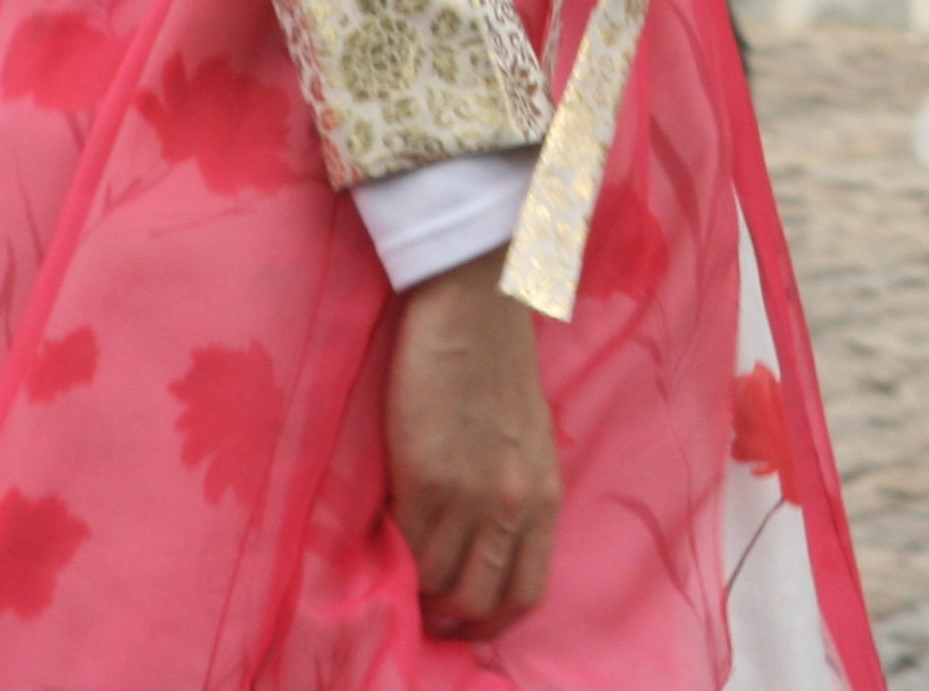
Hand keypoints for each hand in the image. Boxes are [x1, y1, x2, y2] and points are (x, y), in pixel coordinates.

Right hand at [387, 250, 558, 638]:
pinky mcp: (423, 477)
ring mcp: (468, 495)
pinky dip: (392, 555)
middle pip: (479, 600)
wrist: (474, 306)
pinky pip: (405, 545)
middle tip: (421, 605)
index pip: (526, 591)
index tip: (463, 622)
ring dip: (415, 586)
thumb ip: (514, 493)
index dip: (491, 621)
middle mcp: (511, 505)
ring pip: (436, 580)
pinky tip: (383, 539)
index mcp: (544, 495)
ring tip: (399, 570)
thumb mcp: (529, 440)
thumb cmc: (499, 365)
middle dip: (448, 615)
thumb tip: (483, 544)